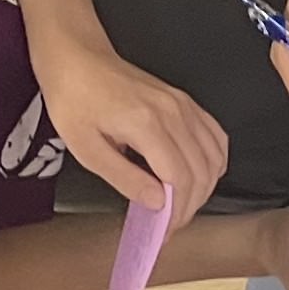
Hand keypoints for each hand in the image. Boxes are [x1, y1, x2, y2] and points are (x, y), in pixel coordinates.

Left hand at [33, 37, 228, 222]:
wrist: (77, 57)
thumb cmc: (73, 99)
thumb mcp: (86, 148)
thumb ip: (124, 177)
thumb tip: (158, 203)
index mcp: (147, 125)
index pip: (180, 179)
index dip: (177, 212)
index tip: (163, 232)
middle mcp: (173, 113)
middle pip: (202, 172)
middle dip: (190, 206)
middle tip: (170, 225)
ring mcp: (183, 105)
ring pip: (214, 156)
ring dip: (204, 187)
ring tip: (182, 205)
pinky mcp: (185, 101)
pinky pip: (215, 136)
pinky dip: (213, 162)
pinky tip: (199, 176)